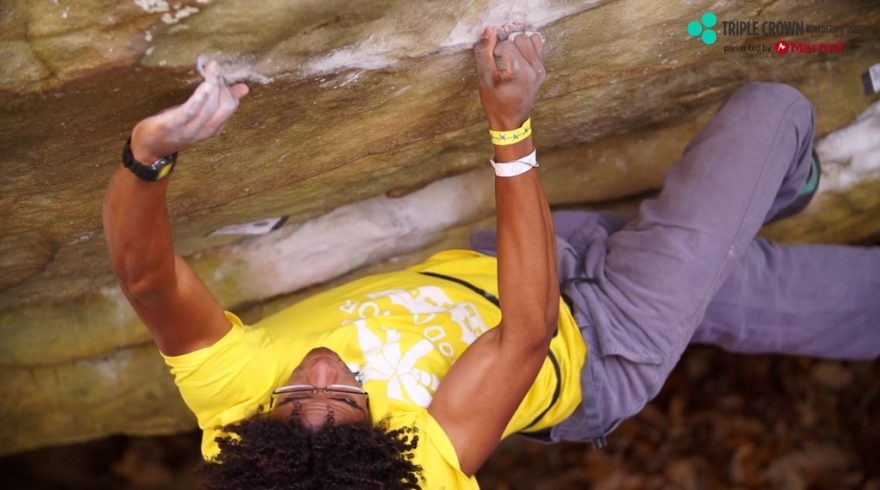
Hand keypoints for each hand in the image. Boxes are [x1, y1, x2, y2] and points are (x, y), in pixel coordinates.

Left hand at [130, 60, 248, 161]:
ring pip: (209, 106)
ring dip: (213, 84)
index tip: (219, 73)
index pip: (230, 106)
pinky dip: (200, 97)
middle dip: (222, 84)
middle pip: (224, 106)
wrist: (149, 149)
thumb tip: (244, 88)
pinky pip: (190, 111)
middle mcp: (205, 130)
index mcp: (213, 127)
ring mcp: (189, 129)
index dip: (229, 88)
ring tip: (212, 67)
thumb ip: (218, 103)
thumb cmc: (173, 128)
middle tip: (214, 66)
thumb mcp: (198, 116)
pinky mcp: (172, 125)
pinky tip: (204, 84)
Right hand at [474, 22, 545, 129]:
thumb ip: (484, 53)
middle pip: (520, 37)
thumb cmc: (496, 103)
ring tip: (506, 49)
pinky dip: (526, 43)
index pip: (507, 44)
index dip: (495, 47)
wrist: (510, 121)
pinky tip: (515, 50)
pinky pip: (538, 45)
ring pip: (531, 37)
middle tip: (497, 51)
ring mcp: (541, 68)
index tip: (490, 58)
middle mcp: (536, 69)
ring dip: (517, 39)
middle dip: (507, 40)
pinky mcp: (542, 68)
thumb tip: (489, 30)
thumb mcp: (485, 79)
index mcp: (523, 73)